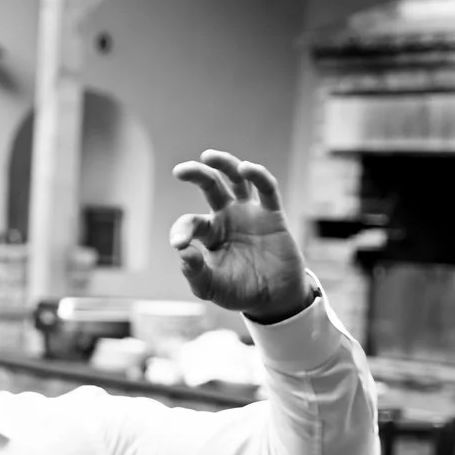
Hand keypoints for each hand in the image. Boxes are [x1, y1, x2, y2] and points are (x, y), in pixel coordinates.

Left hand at [167, 150, 309, 321]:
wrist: (274, 299)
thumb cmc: (239, 292)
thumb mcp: (210, 288)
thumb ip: (194, 273)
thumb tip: (183, 251)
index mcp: (209, 234)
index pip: (191, 223)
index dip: (182, 230)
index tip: (179, 243)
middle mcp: (227, 217)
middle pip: (210, 186)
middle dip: (195, 174)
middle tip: (180, 170)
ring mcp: (250, 213)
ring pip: (236, 180)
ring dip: (224, 164)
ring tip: (208, 156)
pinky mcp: (273, 215)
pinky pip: (266, 189)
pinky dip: (257, 175)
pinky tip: (246, 168)